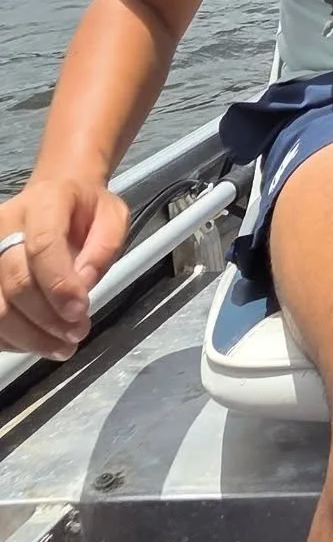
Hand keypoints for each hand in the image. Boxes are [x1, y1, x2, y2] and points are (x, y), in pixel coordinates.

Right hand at [0, 177, 129, 358]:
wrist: (56, 194)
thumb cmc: (87, 210)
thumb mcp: (113, 218)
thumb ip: (103, 249)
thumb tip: (82, 286)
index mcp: (45, 202)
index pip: (43, 246)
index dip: (59, 285)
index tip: (80, 312)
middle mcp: (7, 225)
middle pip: (17, 282)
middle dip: (48, 317)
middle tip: (77, 333)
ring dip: (29, 336)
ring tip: (61, 347)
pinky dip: (13, 338)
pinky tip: (38, 341)